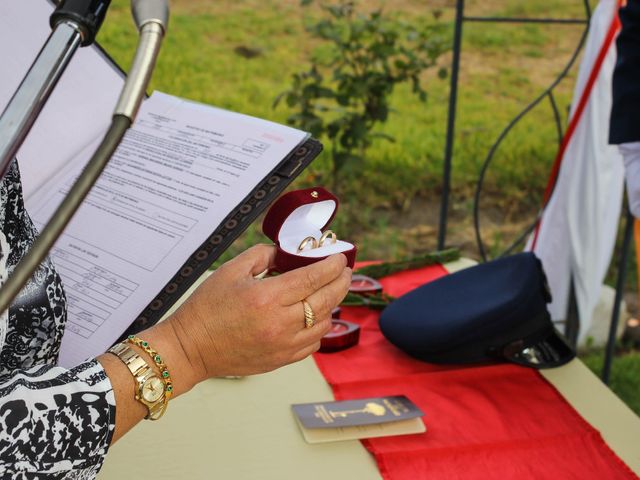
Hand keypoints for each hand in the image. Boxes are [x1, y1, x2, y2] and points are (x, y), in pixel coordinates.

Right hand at [169, 244, 351, 381]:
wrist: (191, 348)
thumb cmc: (207, 308)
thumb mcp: (231, 271)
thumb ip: (262, 256)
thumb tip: (285, 252)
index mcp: (267, 297)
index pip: (313, 278)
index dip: (331, 266)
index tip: (340, 258)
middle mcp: (280, 323)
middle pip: (325, 300)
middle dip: (340, 282)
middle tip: (344, 272)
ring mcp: (283, 345)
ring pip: (323, 323)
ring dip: (331, 305)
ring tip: (330, 291)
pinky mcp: (281, 360)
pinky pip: (313, 344)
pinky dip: (319, 328)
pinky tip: (314, 317)